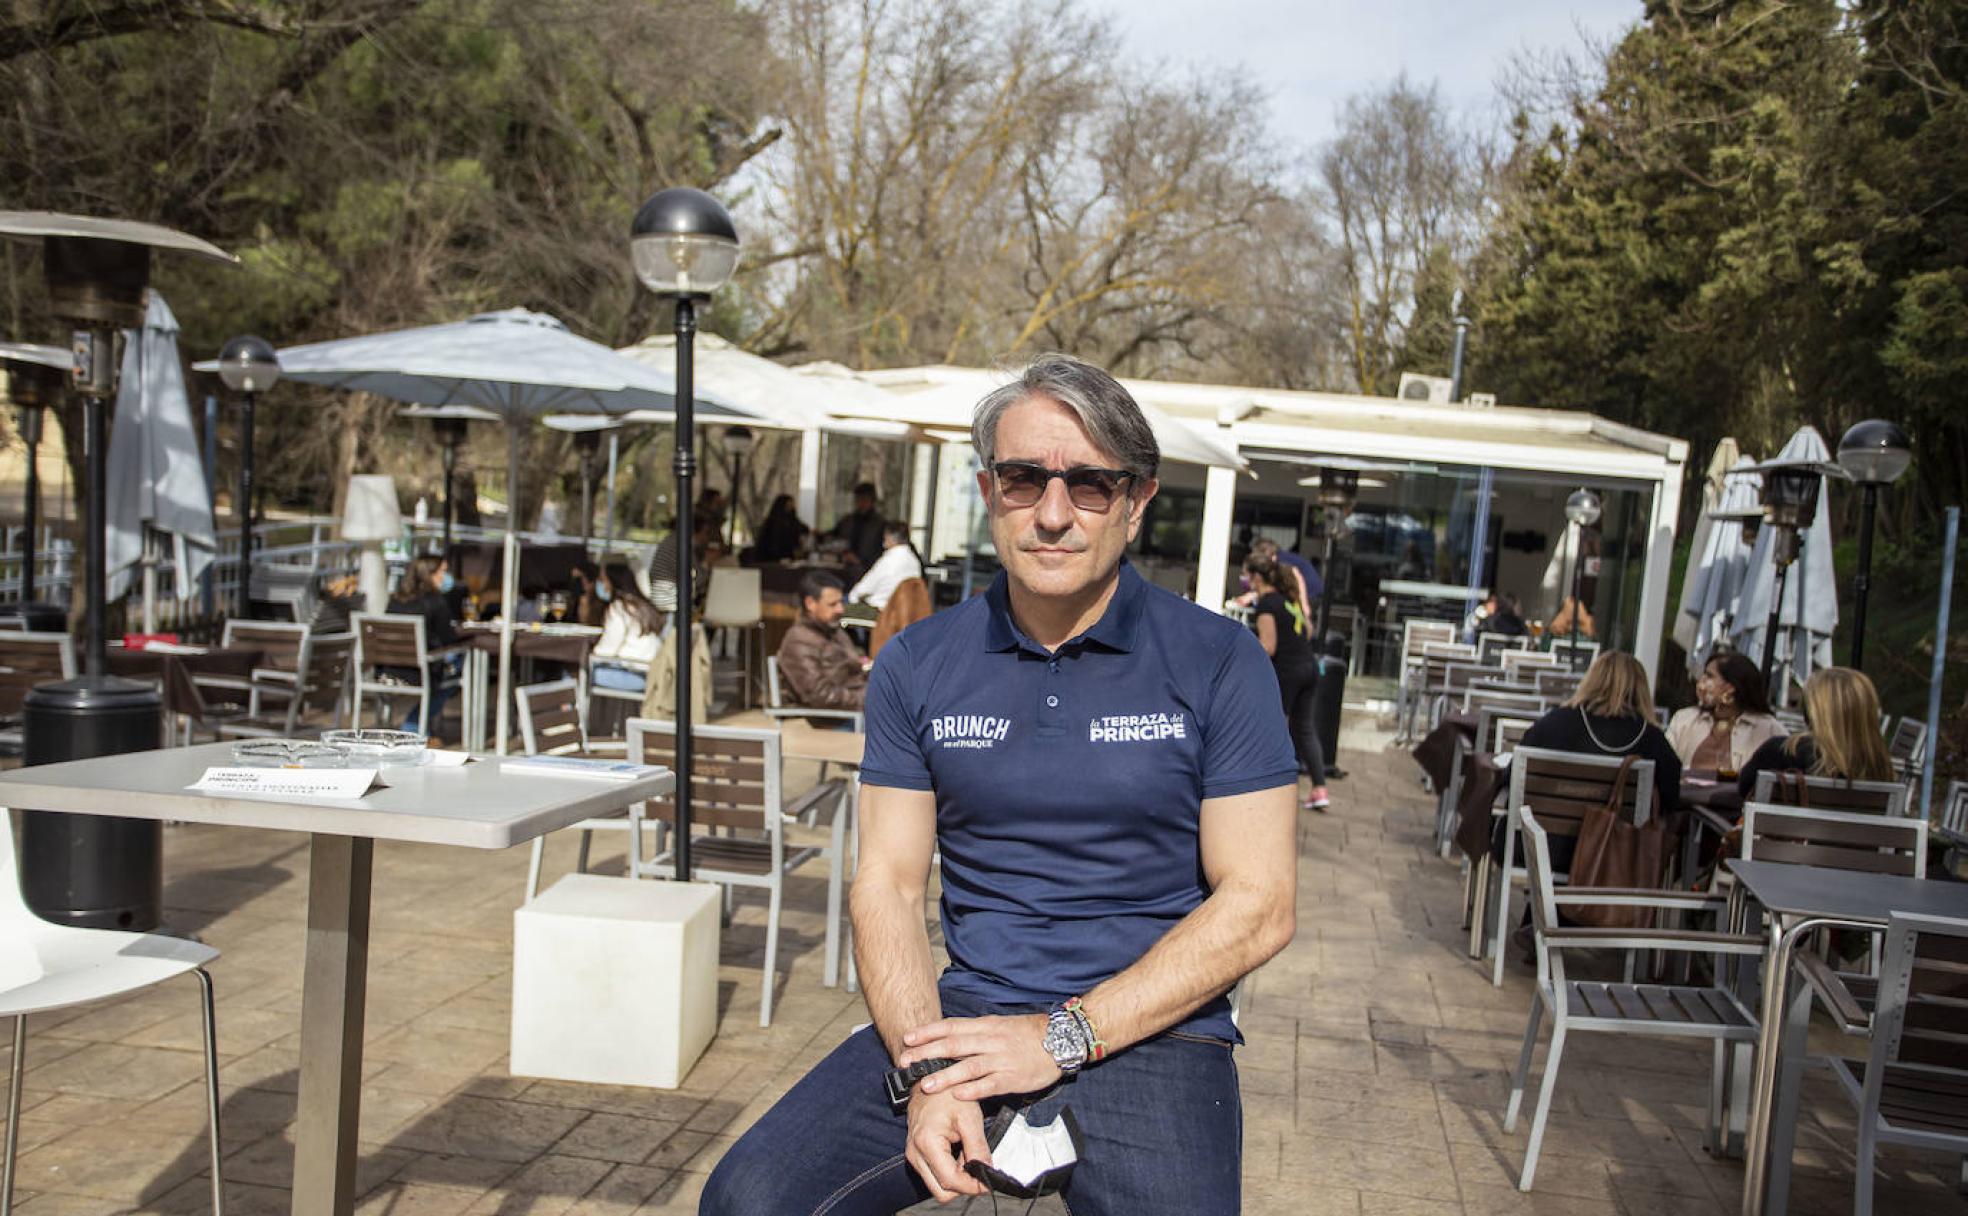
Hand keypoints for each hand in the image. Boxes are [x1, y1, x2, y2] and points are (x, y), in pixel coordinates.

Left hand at [898, 1013, 1059, 1102]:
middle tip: (906, 1061)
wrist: (1061, 1041)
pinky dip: (973, 1089)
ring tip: (925, 1083)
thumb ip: (976, 1032)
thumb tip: (949, 1038)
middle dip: (927, 1053)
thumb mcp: (1000, 1025)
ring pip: (969, 1066)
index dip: (928, 1032)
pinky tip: (958, 1095)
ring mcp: (1002, 1059)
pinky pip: (990, 1084)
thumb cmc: (1028, 1034)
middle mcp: (991, 1040)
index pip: (952, 1026)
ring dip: (945, 1075)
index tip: (908, 1038)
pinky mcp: (1013, 1078)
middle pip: (954, 1045)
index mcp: (986, 1026)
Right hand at [906, 1087, 989, 1201]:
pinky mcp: (916, 1154)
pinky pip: (934, 1174)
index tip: (988, 1182)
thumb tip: (987, 1172)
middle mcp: (915, 1153)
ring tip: (970, 1155)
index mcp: (927, 1143)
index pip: (951, 1180)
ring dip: (957, 1178)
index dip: (972, 1186)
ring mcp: (913, 1155)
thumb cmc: (947, 1093)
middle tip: (980, 1169)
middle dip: (964, 1186)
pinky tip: (960, 1152)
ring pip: (938, 1185)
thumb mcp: (969, 1117)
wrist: (927, 1077)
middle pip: (942, 1190)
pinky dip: (950, 1170)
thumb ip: (978, 1148)